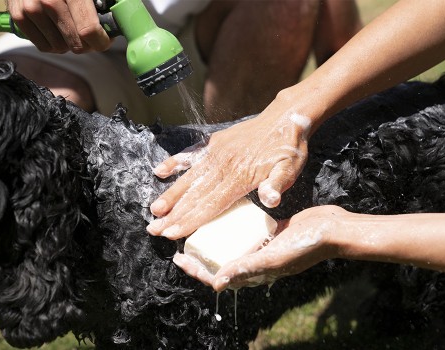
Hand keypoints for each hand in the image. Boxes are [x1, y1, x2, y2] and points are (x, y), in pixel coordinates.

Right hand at [8, 0, 110, 52]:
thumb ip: (104, 4)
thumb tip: (115, 24)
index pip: (89, 30)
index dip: (101, 41)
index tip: (105, 40)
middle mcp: (49, 0)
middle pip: (76, 43)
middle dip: (88, 44)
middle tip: (90, 34)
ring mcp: (31, 8)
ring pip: (61, 48)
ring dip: (70, 44)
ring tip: (71, 28)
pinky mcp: (19, 16)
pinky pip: (44, 47)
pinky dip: (54, 43)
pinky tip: (57, 29)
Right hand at [147, 105, 311, 239]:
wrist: (285, 117)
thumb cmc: (288, 148)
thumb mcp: (290, 169)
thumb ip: (277, 185)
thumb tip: (270, 200)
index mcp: (240, 177)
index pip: (210, 204)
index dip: (190, 220)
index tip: (172, 233)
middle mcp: (223, 166)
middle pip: (195, 195)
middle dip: (174, 215)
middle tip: (154, 229)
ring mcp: (216, 153)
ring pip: (188, 178)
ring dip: (170, 195)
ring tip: (154, 210)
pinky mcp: (215, 143)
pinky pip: (190, 155)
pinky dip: (174, 163)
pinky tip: (159, 172)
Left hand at [173, 206, 349, 290]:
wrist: (331, 229)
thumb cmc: (305, 245)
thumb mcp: (274, 258)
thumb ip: (247, 268)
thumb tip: (216, 283)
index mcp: (257, 272)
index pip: (220, 276)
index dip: (198, 270)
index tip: (179, 259)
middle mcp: (258, 261)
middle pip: (223, 261)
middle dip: (202, 256)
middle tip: (184, 244)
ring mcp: (265, 246)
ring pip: (234, 246)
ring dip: (217, 240)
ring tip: (200, 228)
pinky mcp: (272, 231)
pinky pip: (248, 232)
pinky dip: (235, 227)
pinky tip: (225, 215)